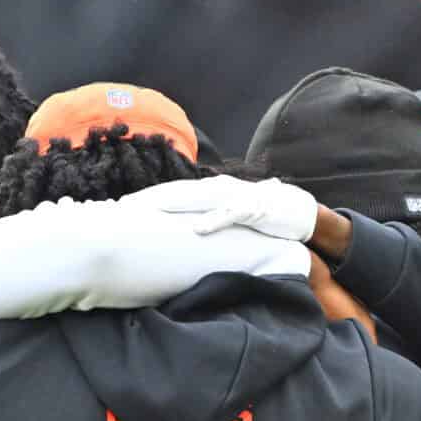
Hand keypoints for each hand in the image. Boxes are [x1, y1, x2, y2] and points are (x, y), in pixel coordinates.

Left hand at [138, 176, 320, 240]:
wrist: (298, 208)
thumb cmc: (258, 214)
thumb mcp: (227, 215)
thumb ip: (205, 218)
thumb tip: (181, 231)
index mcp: (210, 192)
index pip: (174, 193)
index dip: (149, 198)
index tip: (123, 207)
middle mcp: (218, 189)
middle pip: (178, 192)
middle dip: (150, 199)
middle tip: (123, 207)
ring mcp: (235, 197)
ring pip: (198, 198)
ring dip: (173, 203)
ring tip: (148, 210)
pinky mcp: (254, 208)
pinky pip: (231, 214)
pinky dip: (214, 220)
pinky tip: (197, 228)